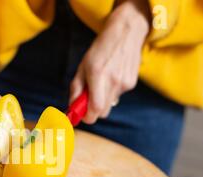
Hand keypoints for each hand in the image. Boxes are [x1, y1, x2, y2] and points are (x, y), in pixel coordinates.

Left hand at [69, 0, 150, 123]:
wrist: (126, 33)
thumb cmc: (100, 50)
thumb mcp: (82, 67)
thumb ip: (76, 89)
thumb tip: (71, 109)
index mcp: (97, 75)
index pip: (95, 109)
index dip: (87, 116)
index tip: (81, 114)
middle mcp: (112, 81)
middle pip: (102, 112)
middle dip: (93, 110)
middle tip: (87, 100)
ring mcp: (124, 83)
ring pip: (110, 104)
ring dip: (103, 98)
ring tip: (102, 80)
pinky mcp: (131, 83)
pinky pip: (118, 95)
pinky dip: (112, 90)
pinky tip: (113, 75)